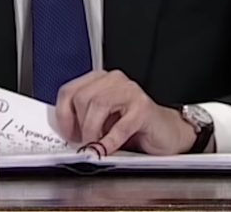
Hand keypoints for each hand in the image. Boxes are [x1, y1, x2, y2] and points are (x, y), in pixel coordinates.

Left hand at [54, 70, 196, 154]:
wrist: (167, 132)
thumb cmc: (133, 126)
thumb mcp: (103, 120)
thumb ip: (84, 120)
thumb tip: (65, 133)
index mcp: (100, 81)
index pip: (69, 90)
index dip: (63, 114)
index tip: (65, 133)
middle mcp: (114, 81)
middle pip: (82, 97)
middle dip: (79, 125)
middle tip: (82, 142)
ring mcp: (130, 92)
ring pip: (98, 105)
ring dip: (92, 131)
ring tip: (94, 146)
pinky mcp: (144, 109)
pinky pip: (121, 125)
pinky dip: (109, 141)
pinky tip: (106, 150)